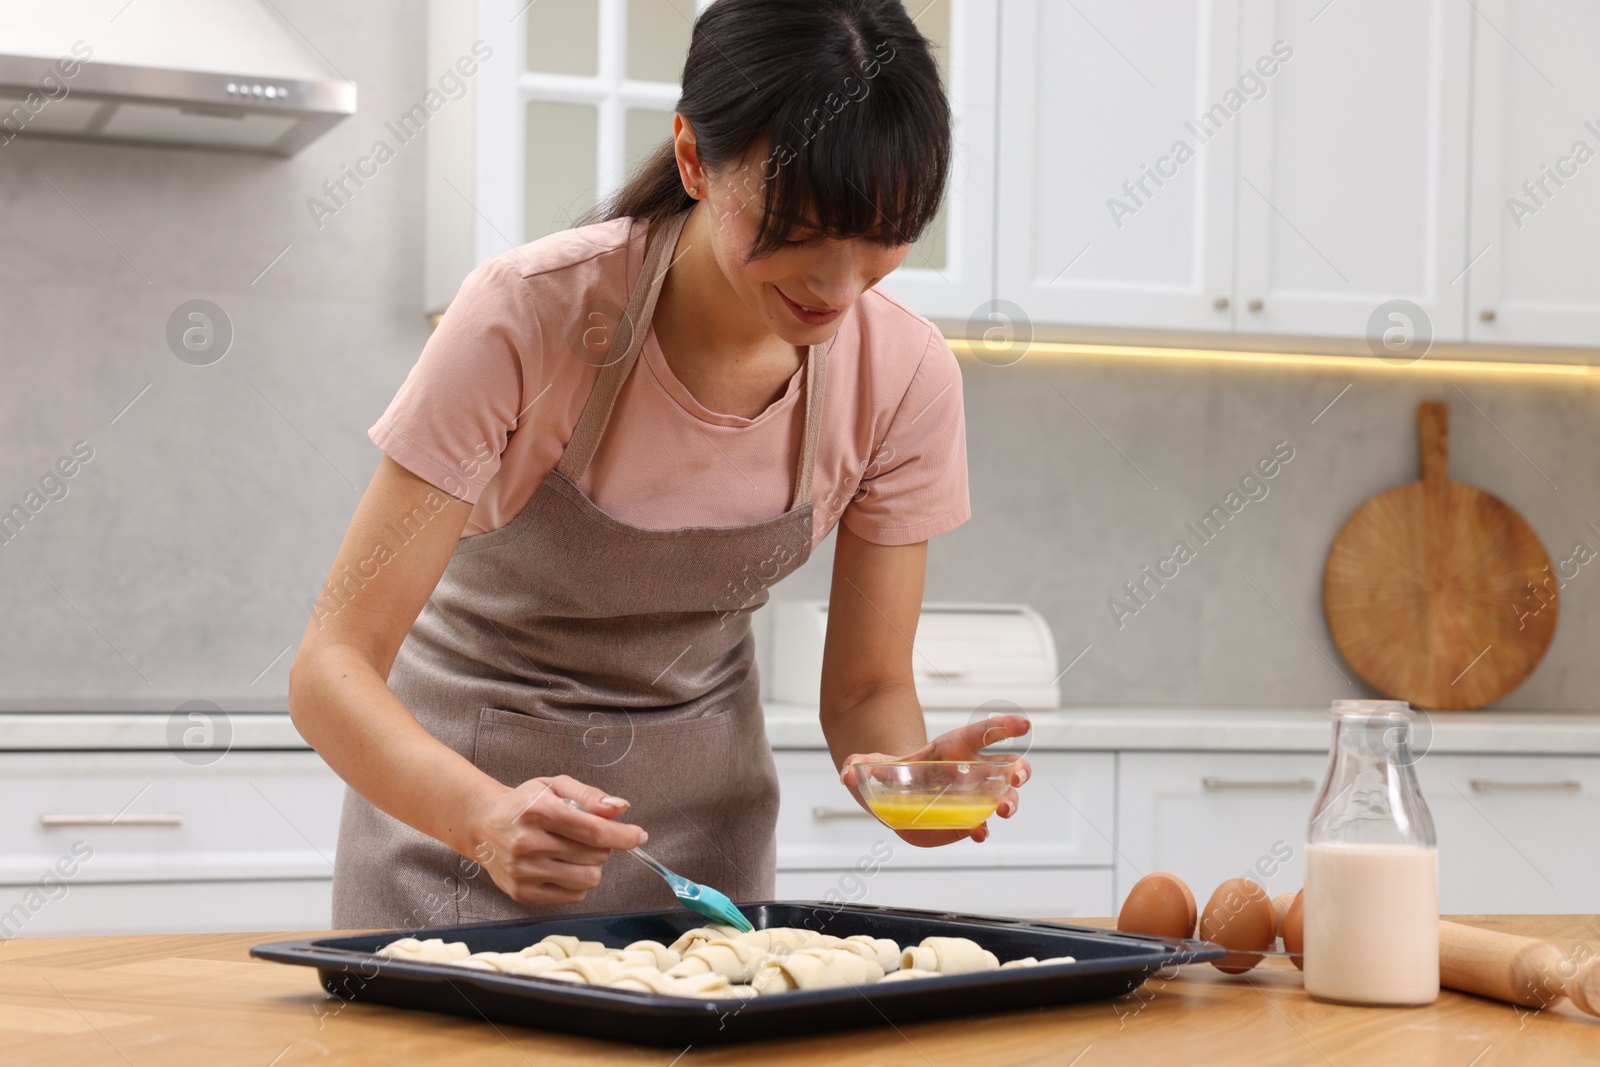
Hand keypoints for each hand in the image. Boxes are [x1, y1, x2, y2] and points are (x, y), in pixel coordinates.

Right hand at [463, 774, 647, 905]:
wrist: (483, 825)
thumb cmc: (525, 803)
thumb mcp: (555, 786)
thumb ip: (589, 795)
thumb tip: (620, 808)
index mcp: (539, 811)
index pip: (594, 830)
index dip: (624, 835)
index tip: (639, 836)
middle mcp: (528, 843)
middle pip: (595, 856)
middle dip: (603, 846)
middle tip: (588, 837)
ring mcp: (524, 872)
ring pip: (586, 880)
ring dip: (592, 866)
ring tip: (576, 853)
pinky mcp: (522, 893)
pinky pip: (572, 896)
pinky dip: (577, 883)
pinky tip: (563, 867)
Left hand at [838, 714, 1031, 846]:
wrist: (894, 793)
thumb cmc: (895, 772)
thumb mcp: (875, 764)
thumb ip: (861, 765)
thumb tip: (846, 773)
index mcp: (953, 748)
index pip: (982, 733)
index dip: (1003, 726)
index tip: (1025, 723)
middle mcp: (970, 771)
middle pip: (1005, 766)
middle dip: (1018, 770)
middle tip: (1017, 776)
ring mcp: (972, 796)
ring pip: (1003, 796)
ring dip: (1009, 802)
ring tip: (1004, 810)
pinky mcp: (965, 819)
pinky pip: (982, 823)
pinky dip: (983, 829)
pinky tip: (980, 834)